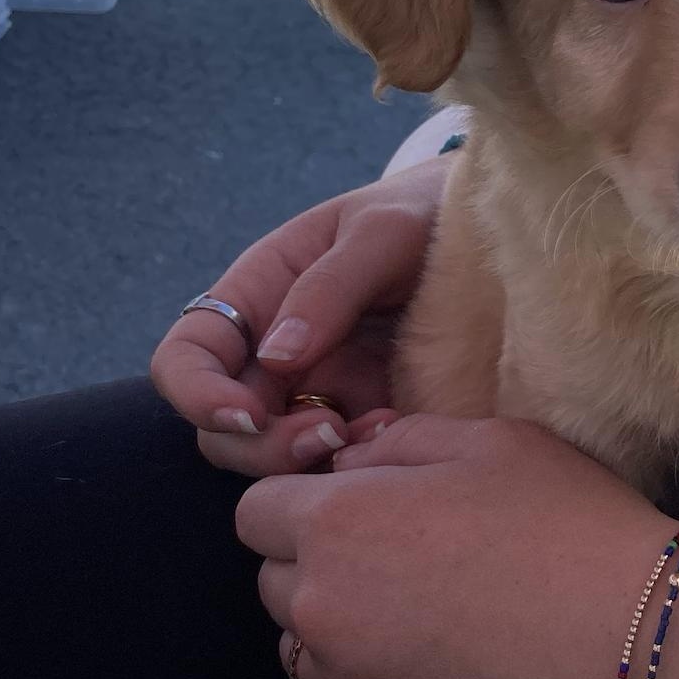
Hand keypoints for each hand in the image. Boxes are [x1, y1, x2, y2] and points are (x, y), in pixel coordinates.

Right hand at [151, 157, 450, 475]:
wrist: (493, 234)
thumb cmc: (423, 214)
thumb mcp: (381, 232)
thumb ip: (329, 287)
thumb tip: (276, 356)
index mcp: (257, 297)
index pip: (185, 358)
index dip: (195, 394)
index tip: (246, 415)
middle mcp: (274, 354)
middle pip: (224, 428)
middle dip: (263, 446)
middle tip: (329, 435)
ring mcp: (319, 393)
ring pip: (276, 457)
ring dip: (312, 462)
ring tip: (376, 433)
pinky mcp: (365, 419)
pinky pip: (341, 462)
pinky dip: (362, 464)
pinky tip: (403, 435)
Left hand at [234, 415, 677, 678]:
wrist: (648, 645)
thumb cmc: (572, 524)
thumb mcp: (491, 440)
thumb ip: (398, 438)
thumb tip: (348, 458)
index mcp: (339, 520)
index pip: (255, 509)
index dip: (300, 499)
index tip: (357, 502)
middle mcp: (323, 605)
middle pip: (272, 577)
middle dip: (315, 559)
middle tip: (397, 552)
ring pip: (297, 644)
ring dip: (331, 624)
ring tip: (410, 610)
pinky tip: (416, 666)